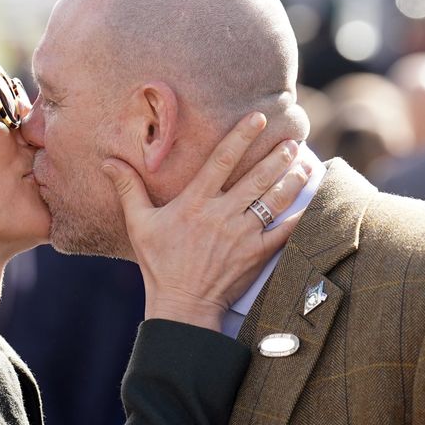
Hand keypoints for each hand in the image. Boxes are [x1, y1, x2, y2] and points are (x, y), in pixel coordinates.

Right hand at [102, 112, 310, 331]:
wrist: (182, 305)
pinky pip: (285, 232)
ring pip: (274, 200)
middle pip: (256, 177)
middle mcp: (221, 214)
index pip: (221, 161)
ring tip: (305, 164)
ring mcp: (242, 235)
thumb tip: (109, 162)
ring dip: (292, 180)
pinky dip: (302, 217)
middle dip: (277, 156)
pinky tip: (314, 202)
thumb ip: (129, 189)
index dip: (241, 136)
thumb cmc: (159, 264)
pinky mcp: (256, 254)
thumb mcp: (139, 224)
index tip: (258, 119)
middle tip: (292, 141)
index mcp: (195, 202)